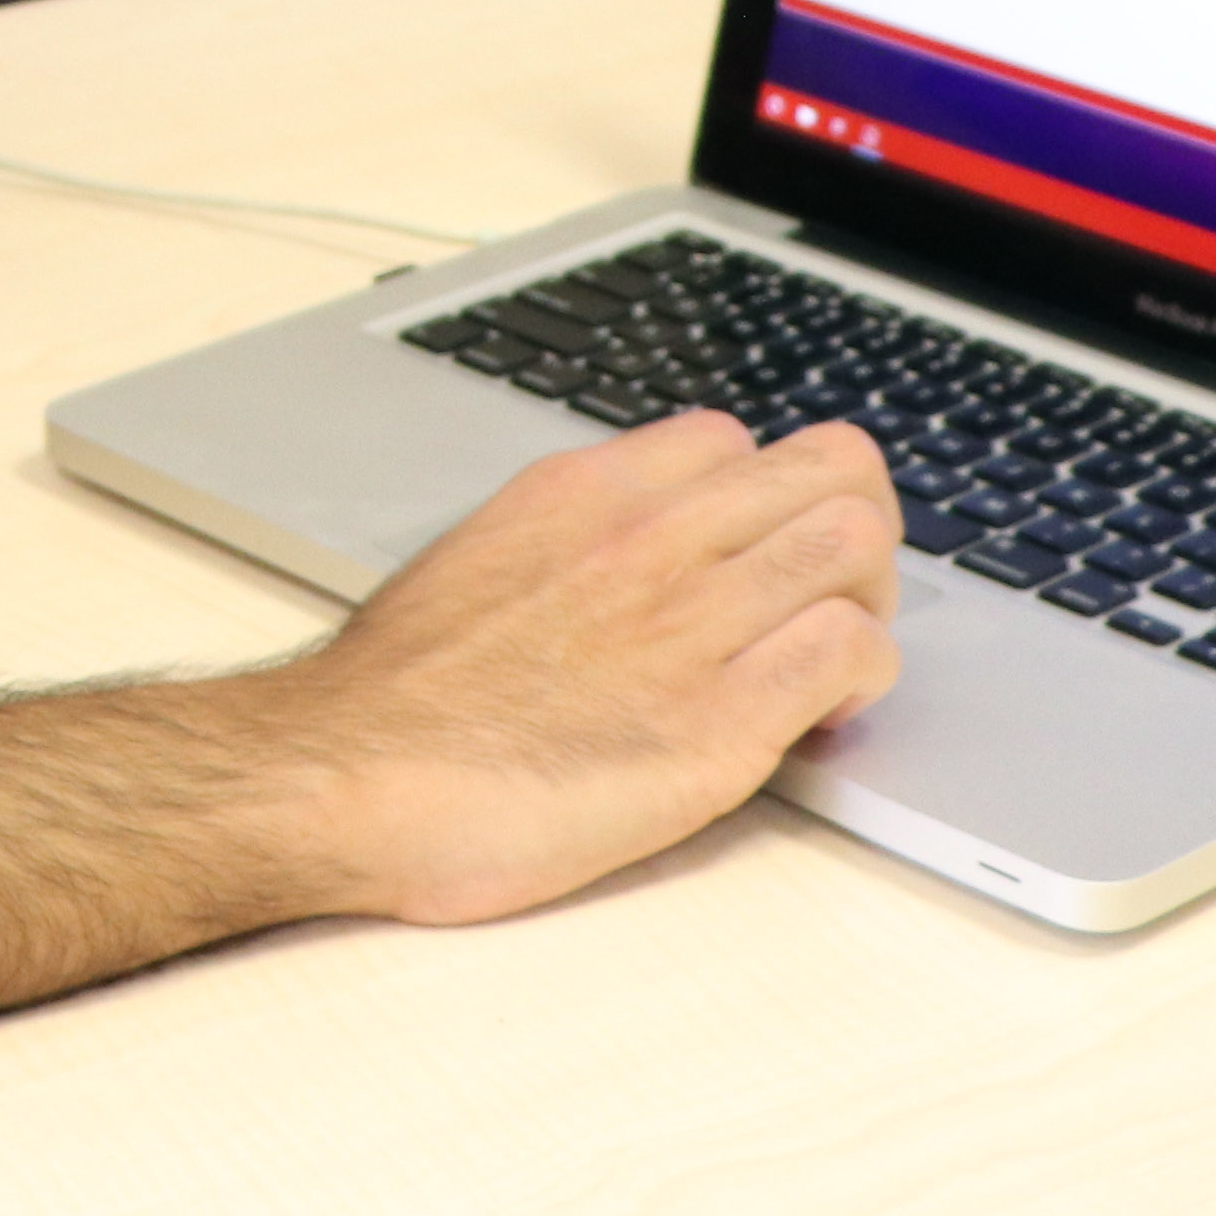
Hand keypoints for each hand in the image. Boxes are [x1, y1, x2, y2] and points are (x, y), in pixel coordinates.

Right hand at [280, 411, 902, 927]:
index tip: (753, 558)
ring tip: (834, 659)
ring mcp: (689, 623)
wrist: (345, 777)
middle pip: (829, 466)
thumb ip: (560, 547)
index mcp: (584, 493)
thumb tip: (601, 571)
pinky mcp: (718, 723)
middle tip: (829, 598)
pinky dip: (861, 680)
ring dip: (871, 601)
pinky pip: (849, 652)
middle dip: (854, 525)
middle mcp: (649, 538)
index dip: (762, 496)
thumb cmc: (394, 700)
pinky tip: (819, 719)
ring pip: (857, 544)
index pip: (731, 439)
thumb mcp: (476, 564)